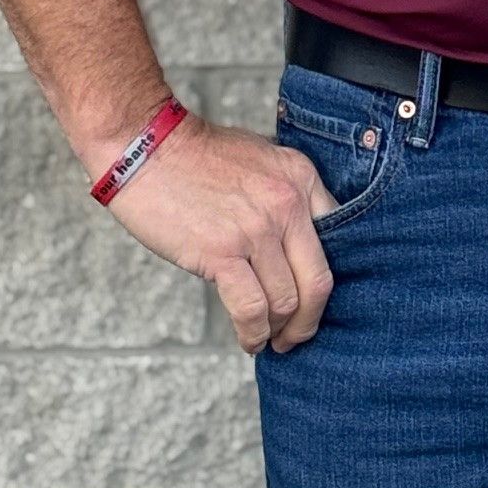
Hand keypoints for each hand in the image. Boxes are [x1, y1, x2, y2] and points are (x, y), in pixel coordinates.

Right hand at [87, 111, 343, 352]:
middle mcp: (287, 202)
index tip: (313, 298)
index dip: (325, 277)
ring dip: (278, 329)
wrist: (148, 148)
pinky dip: (253, 333)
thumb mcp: (261, 160)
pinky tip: (248, 339)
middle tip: (296, 336)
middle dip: (309, 319)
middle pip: (319, 279)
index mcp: (301, 176)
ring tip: (266, 337)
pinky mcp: (223, 252)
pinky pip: (252, 309)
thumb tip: (295, 246)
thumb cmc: (198, 157)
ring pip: (286, 300)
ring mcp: (257, 228)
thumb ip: (284, 195)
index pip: (339, 238)